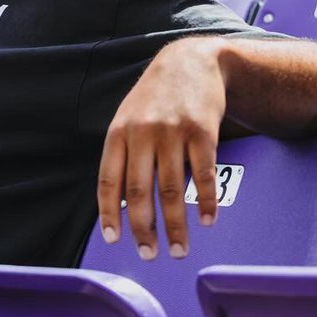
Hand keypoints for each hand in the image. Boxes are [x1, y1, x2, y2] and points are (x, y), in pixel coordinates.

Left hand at [96, 38, 225, 259]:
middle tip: (150, 255)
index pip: (109, 180)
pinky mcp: (201, 131)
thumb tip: (119, 204)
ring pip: (171, 189)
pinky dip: (205, 201)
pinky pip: (202, 174)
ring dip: (176, 225)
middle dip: (144, 228)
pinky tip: (207, 220)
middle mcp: (142, 133)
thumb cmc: (155, 98)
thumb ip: (124, 154)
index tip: (114, 239)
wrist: (190, 60)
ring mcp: (172, 131)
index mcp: (118, 133)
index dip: (110, 213)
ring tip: (180, 249)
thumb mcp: (128, 117)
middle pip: (139, 191)